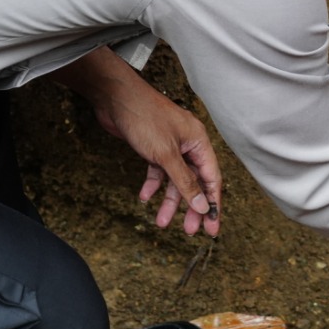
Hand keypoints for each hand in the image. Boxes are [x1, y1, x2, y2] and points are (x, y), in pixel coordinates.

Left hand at [50, 48, 222, 236]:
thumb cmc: (145, 118)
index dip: (213, 205)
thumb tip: (203, 205)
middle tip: (188, 230)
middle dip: (191, 206)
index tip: (212, 229)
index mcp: (199, 142)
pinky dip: (153, 184)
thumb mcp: (166, 155)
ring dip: (169, 200)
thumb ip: (185, 182)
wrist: (115, 98)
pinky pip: (158, 171)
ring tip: (161, 222)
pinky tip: (144, 197)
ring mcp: (170, 146)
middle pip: (195, 182)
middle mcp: (188, 145)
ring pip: (175, 179)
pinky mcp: (154, 147)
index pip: (212, 179)